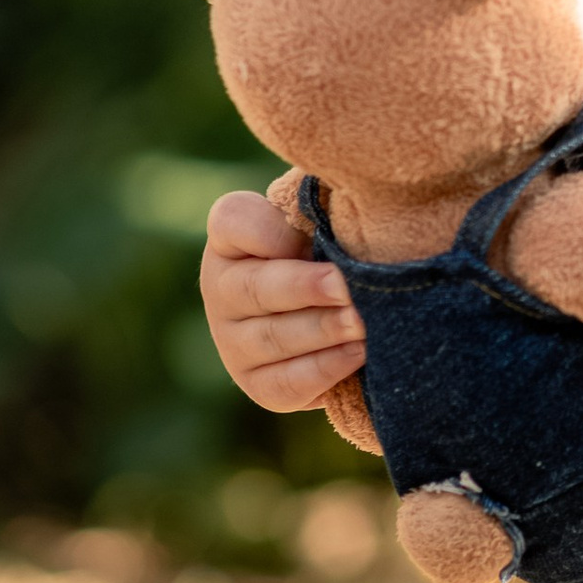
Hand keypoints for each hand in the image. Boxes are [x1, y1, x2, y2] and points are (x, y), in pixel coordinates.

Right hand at [200, 190, 366, 411]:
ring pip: (271, 339)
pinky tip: (357, 354)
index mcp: (232, 235)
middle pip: (254, 289)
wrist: (349, 306)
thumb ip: (330, 204)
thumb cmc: (340, 242)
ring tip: (361, 323)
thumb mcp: (332, 215)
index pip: (234, 220)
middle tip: (345, 288)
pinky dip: (322, 370)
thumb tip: (350, 199)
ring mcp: (233, 341)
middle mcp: (222, 288)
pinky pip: (284, 384)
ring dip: (320, 331)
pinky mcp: (258, 384)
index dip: (267, 229)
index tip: (307, 231)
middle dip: (304, 289)